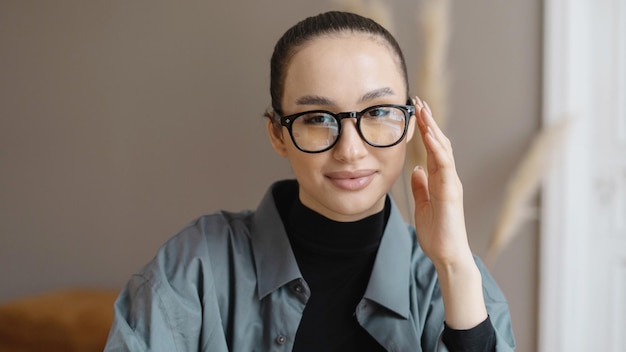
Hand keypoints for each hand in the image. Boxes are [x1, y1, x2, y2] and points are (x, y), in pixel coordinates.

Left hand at [410, 96, 472, 268]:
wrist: (447, 255)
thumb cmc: (437, 234)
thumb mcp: (423, 205)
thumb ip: (421, 187)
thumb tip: (417, 171)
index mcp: (440, 180)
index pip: (433, 149)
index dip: (426, 130)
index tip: (417, 112)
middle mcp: (448, 178)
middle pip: (439, 143)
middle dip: (430, 122)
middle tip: (419, 101)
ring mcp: (452, 184)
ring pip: (444, 149)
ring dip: (433, 129)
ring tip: (424, 110)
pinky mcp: (451, 192)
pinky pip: (445, 166)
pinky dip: (437, 149)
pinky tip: (430, 136)